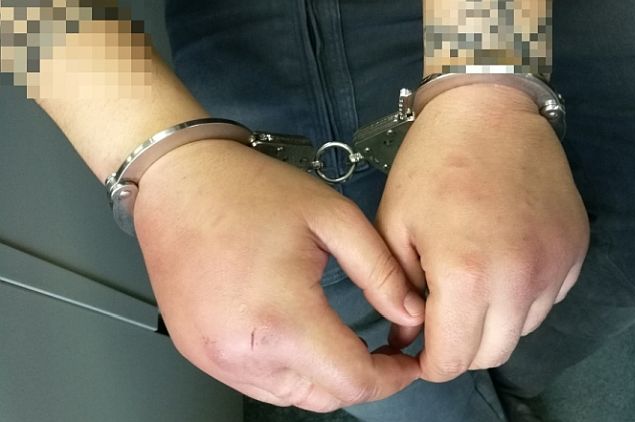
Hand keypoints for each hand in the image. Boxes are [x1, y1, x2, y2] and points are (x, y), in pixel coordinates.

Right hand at [133, 140, 425, 411]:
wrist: (178, 181)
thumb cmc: (251, 191)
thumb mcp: (334, 218)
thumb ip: (381, 273)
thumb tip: (412, 315)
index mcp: (281, 318)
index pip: (353, 381)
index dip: (392, 378)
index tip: (408, 363)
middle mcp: (242, 351)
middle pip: (325, 397)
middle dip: (362, 379)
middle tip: (381, 350)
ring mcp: (214, 357)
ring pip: (291, 396)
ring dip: (324, 377)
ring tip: (340, 340)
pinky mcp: (197, 352)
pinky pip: (257, 382)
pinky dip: (288, 371)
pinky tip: (299, 338)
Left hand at [376, 84, 589, 381]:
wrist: (489, 112)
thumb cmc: (430, 165)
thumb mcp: (395, 226)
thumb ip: (397, 291)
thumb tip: (406, 337)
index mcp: (467, 275)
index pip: (453, 359)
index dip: (431, 363)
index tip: (420, 352)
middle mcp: (520, 280)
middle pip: (492, 354)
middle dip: (461, 349)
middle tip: (441, 321)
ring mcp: (555, 265)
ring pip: (522, 329)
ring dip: (493, 322)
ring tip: (471, 285)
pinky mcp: (575, 249)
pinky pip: (547, 299)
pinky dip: (523, 297)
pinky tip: (502, 263)